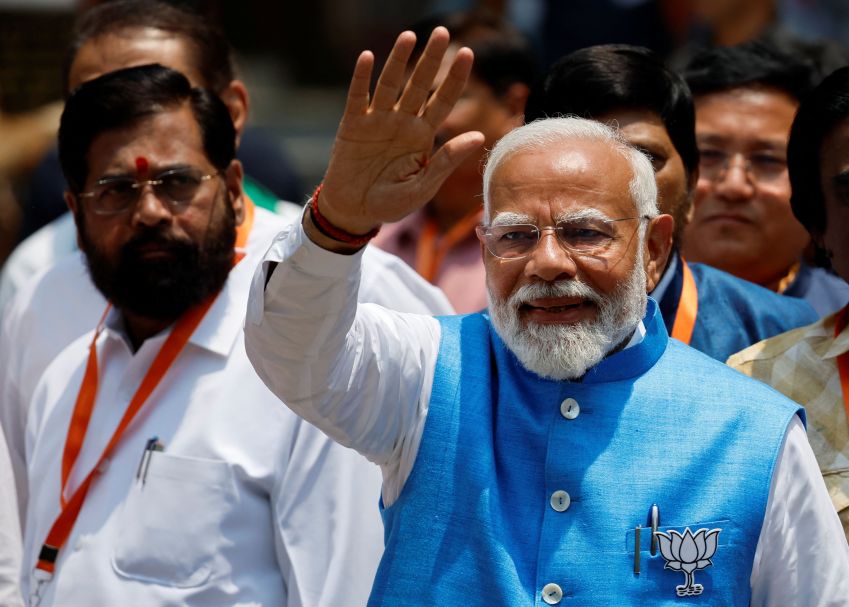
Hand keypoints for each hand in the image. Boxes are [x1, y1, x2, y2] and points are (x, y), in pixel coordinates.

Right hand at [319, 27, 485, 234]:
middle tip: (442, 32)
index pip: (444, 101)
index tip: (468, 53)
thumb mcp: (423, 187)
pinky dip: (362, 78)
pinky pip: (358, 97)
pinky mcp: (353, 125)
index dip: (455, 78)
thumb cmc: (391, 203)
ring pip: (390, 85)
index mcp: (423, 136)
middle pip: (419, 85)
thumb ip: (447, 161)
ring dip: (398, 60)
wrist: (355, 212)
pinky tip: (368, 57)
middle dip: (431, 59)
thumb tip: (478, 136)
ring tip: (409, 36)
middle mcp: (403, 122)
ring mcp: (377, 121)